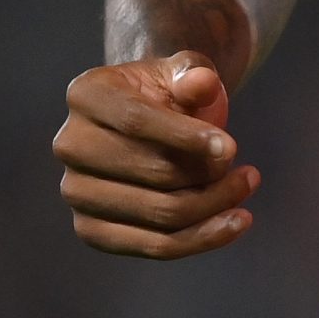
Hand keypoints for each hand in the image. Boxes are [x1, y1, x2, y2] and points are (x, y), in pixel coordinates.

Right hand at [54, 51, 260, 257]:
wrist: (149, 122)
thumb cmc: (167, 92)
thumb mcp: (183, 71)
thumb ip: (193, 73)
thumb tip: (201, 83)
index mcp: (86, 95)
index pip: (136, 121)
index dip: (186, 136)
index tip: (232, 148)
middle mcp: (70, 144)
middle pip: (152, 173)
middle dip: (209, 175)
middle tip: (248, 172)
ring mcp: (76, 192)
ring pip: (158, 215)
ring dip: (213, 206)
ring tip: (245, 187)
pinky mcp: (90, 230)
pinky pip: (153, 246)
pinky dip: (200, 238)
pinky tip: (235, 222)